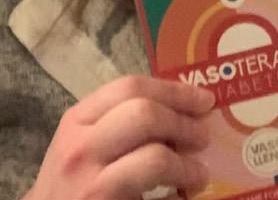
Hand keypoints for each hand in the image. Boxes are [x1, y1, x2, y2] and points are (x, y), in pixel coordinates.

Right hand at [24, 75, 215, 199]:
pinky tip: (184, 193)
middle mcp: (80, 146)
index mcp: (77, 119)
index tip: (204, 100)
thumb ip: (122, 124)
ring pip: (155, 157)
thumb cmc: (73, 184)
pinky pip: (156, 192)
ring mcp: (90, 181)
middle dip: (183, 122)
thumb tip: (185, 113)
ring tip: (199, 174)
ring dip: (187, 165)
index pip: (129, 87)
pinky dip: (179, 186)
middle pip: (144, 114)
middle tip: (203, 138)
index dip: (174, 90)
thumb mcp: (87, 145)